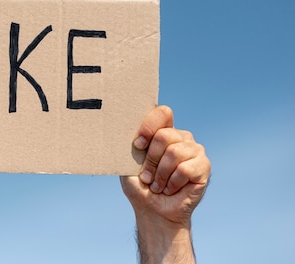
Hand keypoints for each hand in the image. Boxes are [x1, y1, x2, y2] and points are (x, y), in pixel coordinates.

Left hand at [120, 106, 210, 263]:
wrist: (153, 210)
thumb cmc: (139, 185)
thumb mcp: (127, 161)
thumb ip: (129, 143)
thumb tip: (119, 127)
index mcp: (163, 131)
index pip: (162, 113)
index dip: (149, 127)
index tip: (138, 145)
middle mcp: (181, 137)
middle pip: (165, 135)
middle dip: (151, 160)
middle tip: (147, 176)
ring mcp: (194, 150)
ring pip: (174, 152)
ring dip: (160, 174)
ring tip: (158, 185)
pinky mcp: (204, 166)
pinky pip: (185, 168)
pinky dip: (172, 183)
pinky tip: (171, 189)